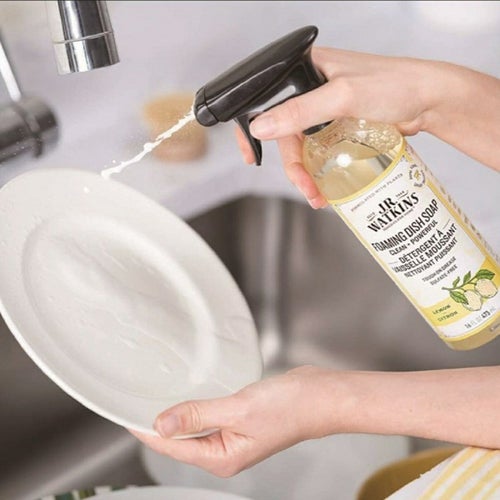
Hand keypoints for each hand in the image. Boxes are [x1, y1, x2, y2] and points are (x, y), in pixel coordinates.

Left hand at [130, 365, 347, 476]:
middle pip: (179, 439)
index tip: (125, 412)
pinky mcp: (238, 419)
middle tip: (135, 398)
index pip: (171, 446)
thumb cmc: (289, 407)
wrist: (320, 396)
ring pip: (193, 426)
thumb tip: (161, 424)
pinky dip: (194, 404)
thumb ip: (197, 415)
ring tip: (154, 394)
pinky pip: (207, 414)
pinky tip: (187, 392)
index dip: (146, 429)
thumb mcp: (237, 410)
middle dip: (157, 421)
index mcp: (221, 457)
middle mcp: (223, 450)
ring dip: (176, 411)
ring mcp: (231, 435)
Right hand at [236, 47, 499, 202]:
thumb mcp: (342, 96)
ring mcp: (326, 110)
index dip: (255, 128)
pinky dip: (320, 172)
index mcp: (306, 70)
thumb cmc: (394, 85)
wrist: (431, 100)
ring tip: (318, 196)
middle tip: (304, 187)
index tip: (252, 156)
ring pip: (303, 148)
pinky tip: (326, 188)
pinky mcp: (339, 128)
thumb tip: (261, 126)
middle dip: (293, 165)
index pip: (267, 100)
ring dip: (306, 175)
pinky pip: (320, 153)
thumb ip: (300, 110)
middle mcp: (312, 89)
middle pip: (286, 133)